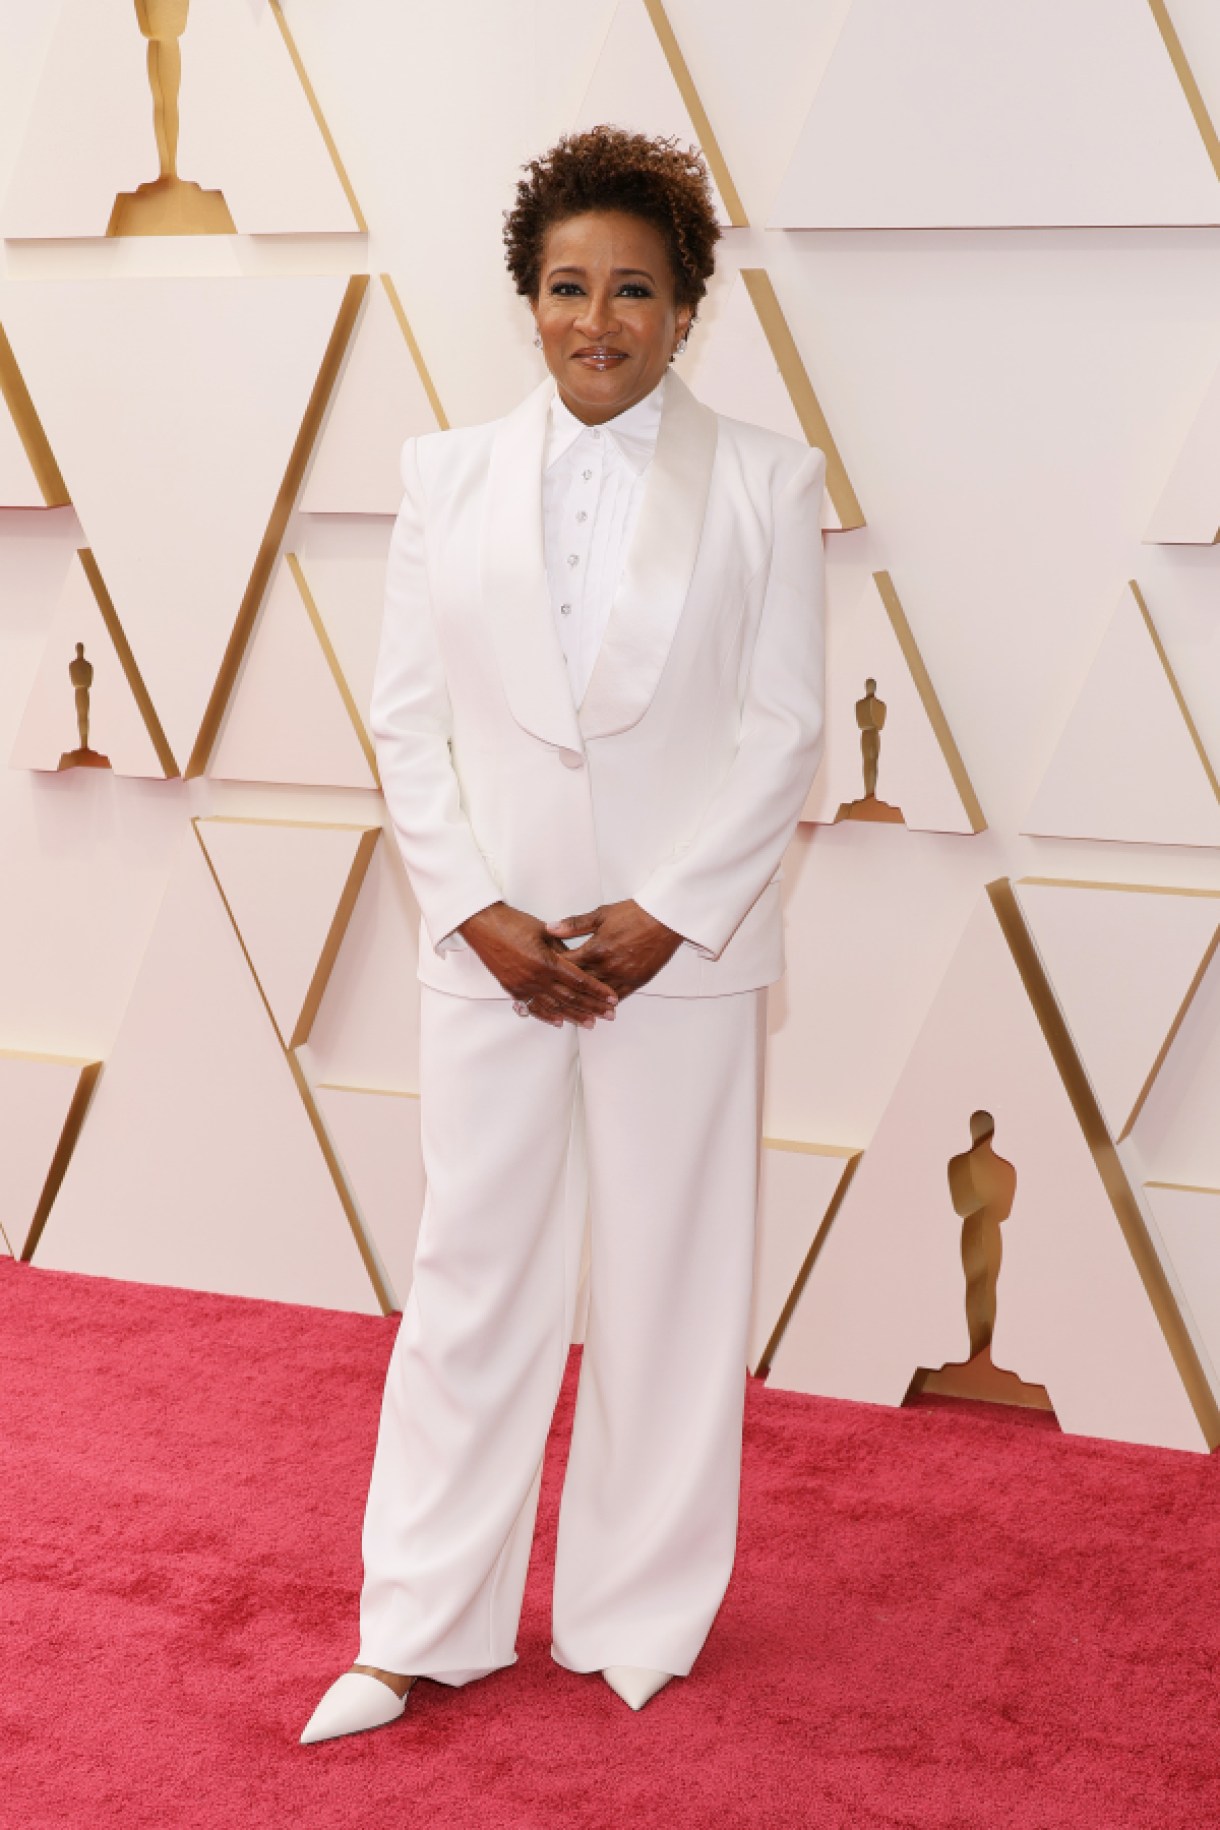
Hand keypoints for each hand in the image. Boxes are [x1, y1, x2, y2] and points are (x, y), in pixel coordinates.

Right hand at [458, 901, 617, 1027]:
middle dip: (592, 1007)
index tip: (612, 998)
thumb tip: (581, 960)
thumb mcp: (544, 931)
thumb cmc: (513, 922)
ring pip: (553, 1006)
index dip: (598, 990)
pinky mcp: (512, 989)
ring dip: (573, 1016)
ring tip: (590, 1023)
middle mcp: (536, 977)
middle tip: (609, 1015)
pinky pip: (532, 1007)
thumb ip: (563, 948)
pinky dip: (546, 1015)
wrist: (483, 925)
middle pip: (570, 997)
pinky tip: (558, 1022)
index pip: (579, 980)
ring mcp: (523, 985)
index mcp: (547, 961)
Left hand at [544, 899, 681, 998]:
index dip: (552, 969)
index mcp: (595, 949)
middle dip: (565, 991)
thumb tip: (550, 928)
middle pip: (580, 984)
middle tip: (550, 998)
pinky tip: (599, 1011)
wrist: (663, 919)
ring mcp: (622, 976)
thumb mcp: (601, 915)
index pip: (567, 965)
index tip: (542, 974)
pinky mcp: (636, 981)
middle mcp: (607, 967)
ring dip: (585, 1004)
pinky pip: (618, 997)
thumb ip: (574, 924)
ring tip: (570, 1012)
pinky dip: (607, 1005)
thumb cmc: (634, 914)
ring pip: (598, 996)